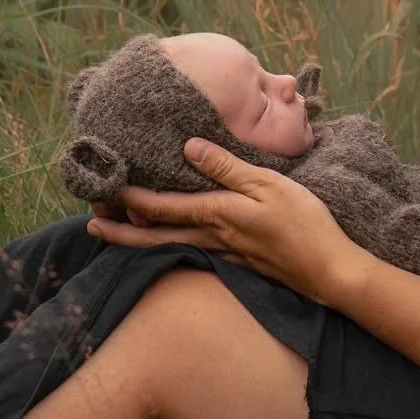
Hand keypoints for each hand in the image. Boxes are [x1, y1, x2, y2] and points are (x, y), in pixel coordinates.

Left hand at [84, 138, 368, 304]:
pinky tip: (169, 238)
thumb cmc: (304, 223)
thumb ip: (228, 167)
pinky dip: (168, 243)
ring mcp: (223, 254)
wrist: (329, 271)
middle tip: (91, 224)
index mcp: (216, 215)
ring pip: (169, 246)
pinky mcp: (236, 261)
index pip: (160, 207)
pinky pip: (190, 251)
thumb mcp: (269, 184)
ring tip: (114, 233)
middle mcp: (211, 238)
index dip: (128, 199)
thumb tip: (189, 147)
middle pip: (153, 236)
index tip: (102, 188)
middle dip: (119, 231)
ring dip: (138, 240)